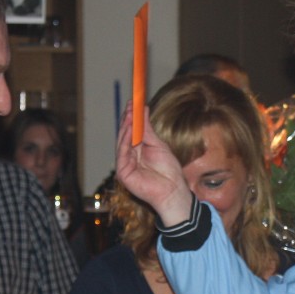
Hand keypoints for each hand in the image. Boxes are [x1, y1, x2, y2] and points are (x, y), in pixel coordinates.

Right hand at [115, 101, 193, 226]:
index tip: (133, 103)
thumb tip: (143, 110)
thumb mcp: (158, 144)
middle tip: (130, 105)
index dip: (131, 117)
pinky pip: (122, 153)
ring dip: (126, 127)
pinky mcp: (123, 173)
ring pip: (122, 142)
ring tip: (131, 113)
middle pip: (124, 135)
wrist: (172, 190)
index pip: (131, 131)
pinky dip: (125, 140)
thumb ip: (148, 129)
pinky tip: (130, 129)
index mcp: (137, 151)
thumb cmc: (168, 171)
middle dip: (127, 119)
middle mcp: (129, 157)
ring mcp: (125, 165)